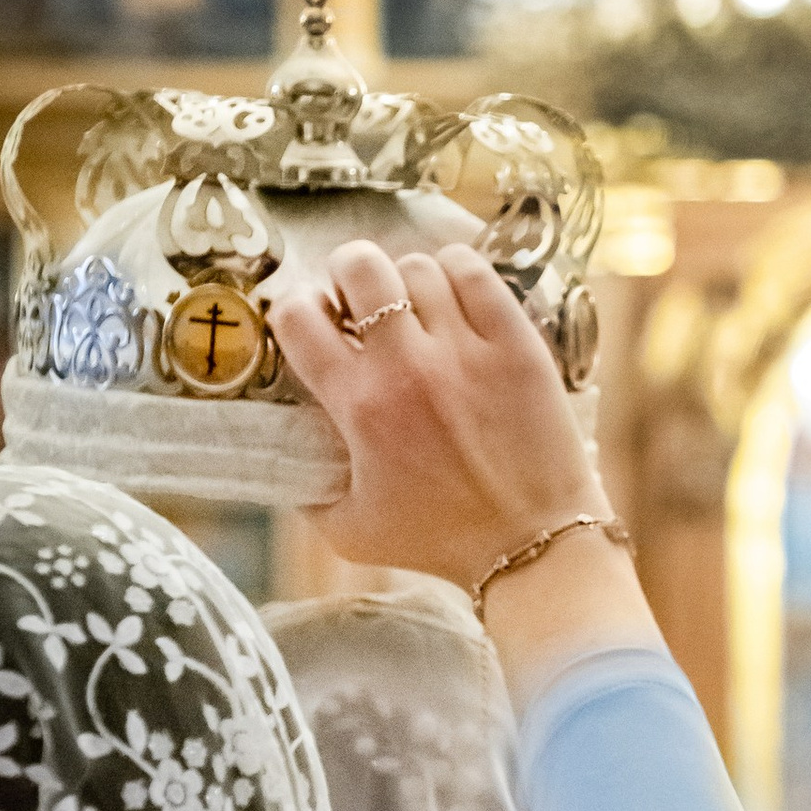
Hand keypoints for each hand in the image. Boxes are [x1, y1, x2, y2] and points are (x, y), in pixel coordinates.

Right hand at [268, 240, 658, 690]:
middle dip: (348, 275)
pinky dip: (457, 272)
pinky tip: (454, 297)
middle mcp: (408, 367)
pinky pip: (475, 273)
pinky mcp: (516, 343)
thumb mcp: (348, 530)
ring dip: (406, 281)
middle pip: (359, 265)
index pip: (298, 316)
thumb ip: (304, 489)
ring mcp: (466, 349)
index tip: (313, 326)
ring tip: (415, 309)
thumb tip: (280, 451)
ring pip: (418, 266)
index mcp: (360, 406)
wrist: (531, 544)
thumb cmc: (439, 541)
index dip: (296, 310)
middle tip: (360, 303)